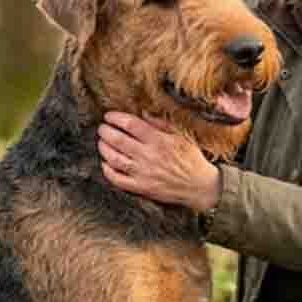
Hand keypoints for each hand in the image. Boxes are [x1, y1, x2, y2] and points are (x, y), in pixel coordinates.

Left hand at [98, 112, 220, 211]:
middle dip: (105, 132)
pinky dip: (108, 171)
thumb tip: (143, 113)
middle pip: (118, 140)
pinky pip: (118, 180)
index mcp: (159, 140)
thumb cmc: (191, 159)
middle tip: (101, 128)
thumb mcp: (181, 136)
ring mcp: (144, 173)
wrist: (200, 187)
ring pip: (115, 159)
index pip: (131, 125)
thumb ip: (161, 124)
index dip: (116, 118)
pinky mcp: (142, 188)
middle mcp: (149, 156)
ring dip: (104, 149)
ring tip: (101, 142)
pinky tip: (105, 163)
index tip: (108, 116)